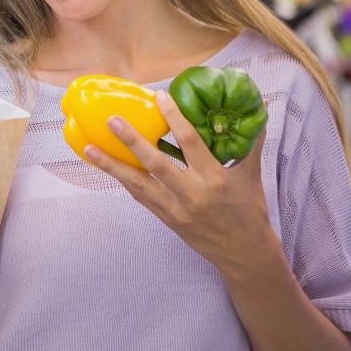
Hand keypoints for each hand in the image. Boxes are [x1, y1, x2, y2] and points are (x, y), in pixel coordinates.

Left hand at [84, 90, 272, 272]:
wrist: (245, 254)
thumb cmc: (250, 210)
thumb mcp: (252, 174)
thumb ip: (251, 139)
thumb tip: (261, 105)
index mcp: (215, 178)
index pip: (190, 142)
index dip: (173, 118)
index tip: (159, 96)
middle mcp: (192, 194)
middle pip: (155, 163)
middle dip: (131, 141)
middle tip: (112, 120)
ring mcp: (176, 209)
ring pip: (138, 184)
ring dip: (112, 165)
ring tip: (89, 148)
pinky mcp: (166, 219)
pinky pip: (140, 196)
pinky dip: (123, 180)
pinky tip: (106, 166)